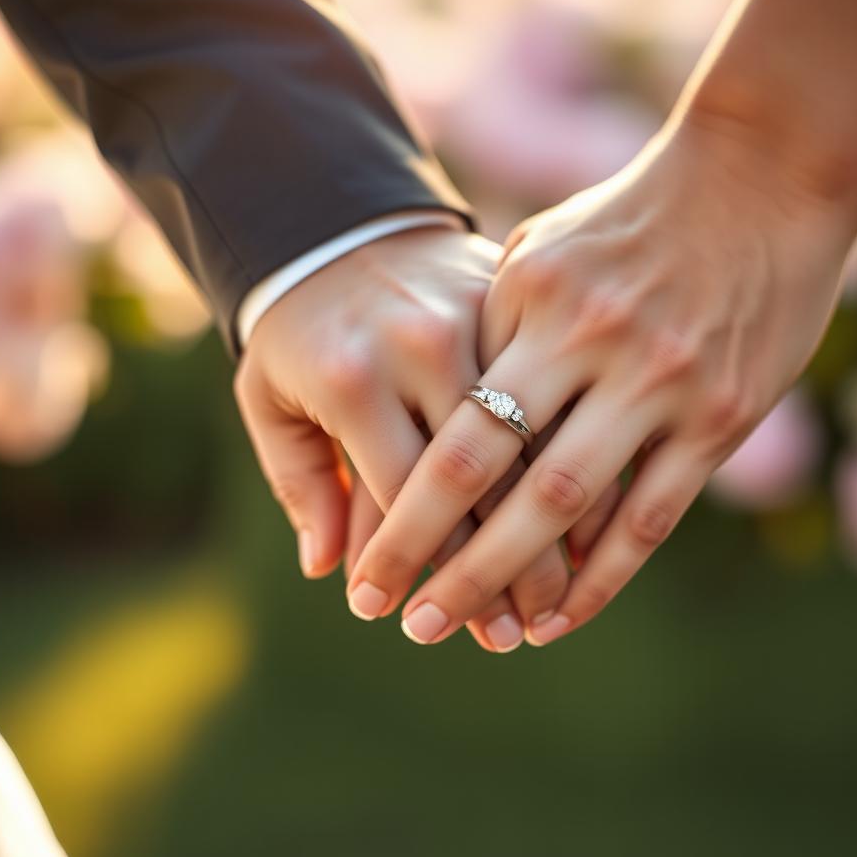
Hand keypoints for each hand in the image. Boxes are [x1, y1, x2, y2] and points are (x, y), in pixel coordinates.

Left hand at [233, 226, 574, 651]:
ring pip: (536, 455)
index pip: (395, 497)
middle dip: (490, 576)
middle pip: (476, 488)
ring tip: (544, 612)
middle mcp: (430, 348)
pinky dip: (584, 485)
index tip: (404, 618)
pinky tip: (586, 547)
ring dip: (548, 546)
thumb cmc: (304, 322)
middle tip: (498, 640)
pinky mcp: (533, 310)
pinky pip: (566, 404)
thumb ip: (300, 478)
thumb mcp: (271, 394)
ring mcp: (489, 323)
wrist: (353, 216)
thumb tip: (327, 570)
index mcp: (357, 374)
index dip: (404, 567)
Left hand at [347, 115, 856, 646]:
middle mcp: (583, 340)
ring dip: (517, 582)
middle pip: (491, 475)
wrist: (764, 172)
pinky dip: (603, 578)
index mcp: (523, 296)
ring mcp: (655, 378)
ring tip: (481, 634)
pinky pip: (650, 517)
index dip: (401, 516)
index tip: (371, 575)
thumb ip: (487, 325)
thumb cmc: (630, 217)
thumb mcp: (538, 247)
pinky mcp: (718, 413)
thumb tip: (443, 411)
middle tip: (406, 627)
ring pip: (569, 507)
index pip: (445, 429)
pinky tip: (562, 616)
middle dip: (440, 562)